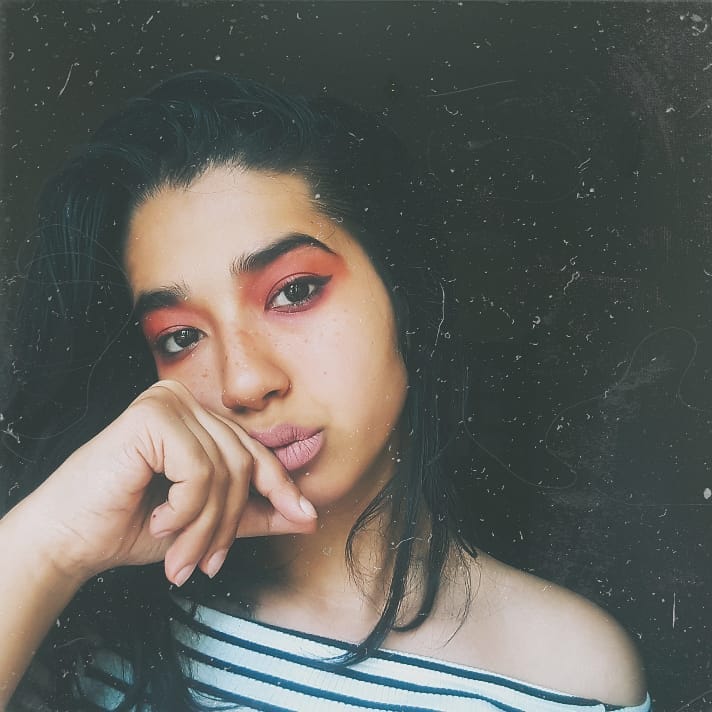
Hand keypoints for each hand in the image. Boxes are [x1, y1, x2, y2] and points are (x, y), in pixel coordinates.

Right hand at [23, 380, 317, 585]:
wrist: (70, 540)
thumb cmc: (131, 526)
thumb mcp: (207, 521)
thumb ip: (256, 514)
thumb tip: (309, 516)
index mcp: (198, 418)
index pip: (254, 452)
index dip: (281, 489)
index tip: (305, 518)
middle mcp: (186, 400)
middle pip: (242, 463)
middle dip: (228, 524)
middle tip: (208, 564)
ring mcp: (169, 402)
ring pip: (223, 470)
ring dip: (205, 527)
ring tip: (181, 558)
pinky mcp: (152, 414)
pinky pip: (198, 469)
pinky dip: (184, 509)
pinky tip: (157, 521)